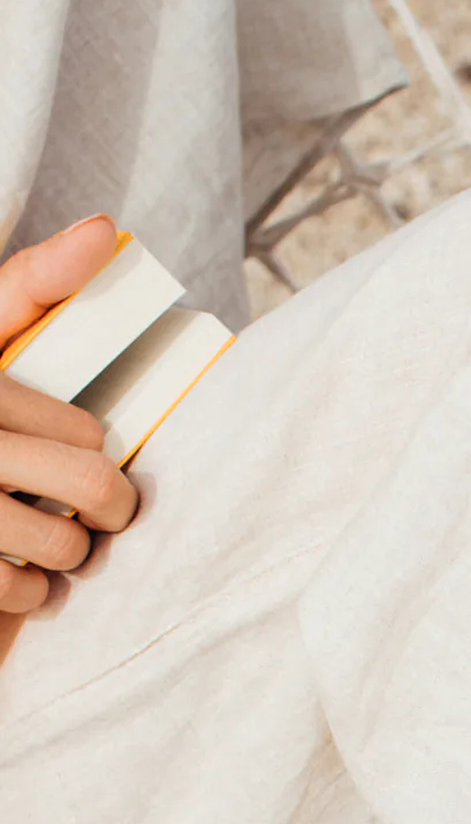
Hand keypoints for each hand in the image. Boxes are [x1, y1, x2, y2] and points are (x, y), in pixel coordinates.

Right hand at [0, 215, 139, 614]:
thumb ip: (34, 285)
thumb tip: (102, 230)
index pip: (83, 431)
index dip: (93, 448)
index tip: (80, 449)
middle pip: (89, 481)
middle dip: (104, 505)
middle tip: (92, 506)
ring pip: (62, 542)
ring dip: (69, 551)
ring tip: (51, 537)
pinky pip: (25, 591)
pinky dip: (32, 593)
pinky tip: (14, 569)